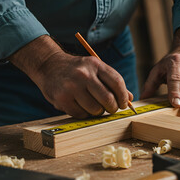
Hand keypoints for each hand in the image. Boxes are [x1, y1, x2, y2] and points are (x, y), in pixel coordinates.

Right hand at [9, 35, 131, 117]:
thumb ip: (111, 82)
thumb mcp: (94, 69)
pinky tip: (80, 106)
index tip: (123, 104)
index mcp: (95, 64)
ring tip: (93, 106)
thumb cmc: (77, 69)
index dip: (123, 96)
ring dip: (98, 112)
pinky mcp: (62, 99)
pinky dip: (84, 114)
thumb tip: (129, 98)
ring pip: (95, 109)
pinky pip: (81, 114)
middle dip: (112, 108)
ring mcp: (71, 87)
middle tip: (111, 109)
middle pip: (108, 98)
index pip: (117, 82)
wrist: (49, 65)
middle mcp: (83, 74)